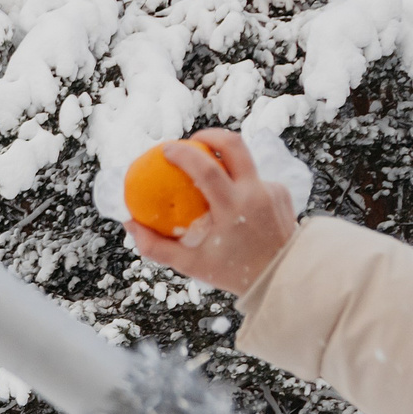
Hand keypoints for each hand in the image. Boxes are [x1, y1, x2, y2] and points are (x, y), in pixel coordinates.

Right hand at [125, 128, 297, 294]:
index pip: (208, 169)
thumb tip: (130, 224)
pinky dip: (240, 185)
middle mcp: (256, 193)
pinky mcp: (281, 193)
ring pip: (245, 162)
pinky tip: (233, 202)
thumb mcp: (191, 264)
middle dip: (211, 134)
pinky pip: (255, 180)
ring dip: (225, 162)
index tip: (166, 149)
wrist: (282, 279)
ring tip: (210, 174)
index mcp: (234, 209)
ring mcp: (272, 190)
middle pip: (235, 145)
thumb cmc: (233, 273)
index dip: (185, 153)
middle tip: (194, 141)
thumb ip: (156, 246)